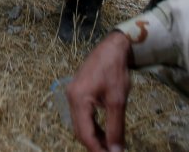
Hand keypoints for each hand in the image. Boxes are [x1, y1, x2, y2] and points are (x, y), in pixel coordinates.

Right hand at [67, 31, 132, 151]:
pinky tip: (104, 130)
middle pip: (80, 130)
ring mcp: (73, 94)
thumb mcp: (118, 101)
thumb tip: (116, 150)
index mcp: (78, 99)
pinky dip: (92, 125)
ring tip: (109, 144)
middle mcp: (71, 97)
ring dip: (94, 136)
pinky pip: (82, 114)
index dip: (97, 149)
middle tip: (111, 151)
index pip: (85, 133)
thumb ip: (115, 127)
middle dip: (94, 144)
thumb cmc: (115, 70)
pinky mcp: (77, 91)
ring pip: (80, 123)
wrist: (112, 47)